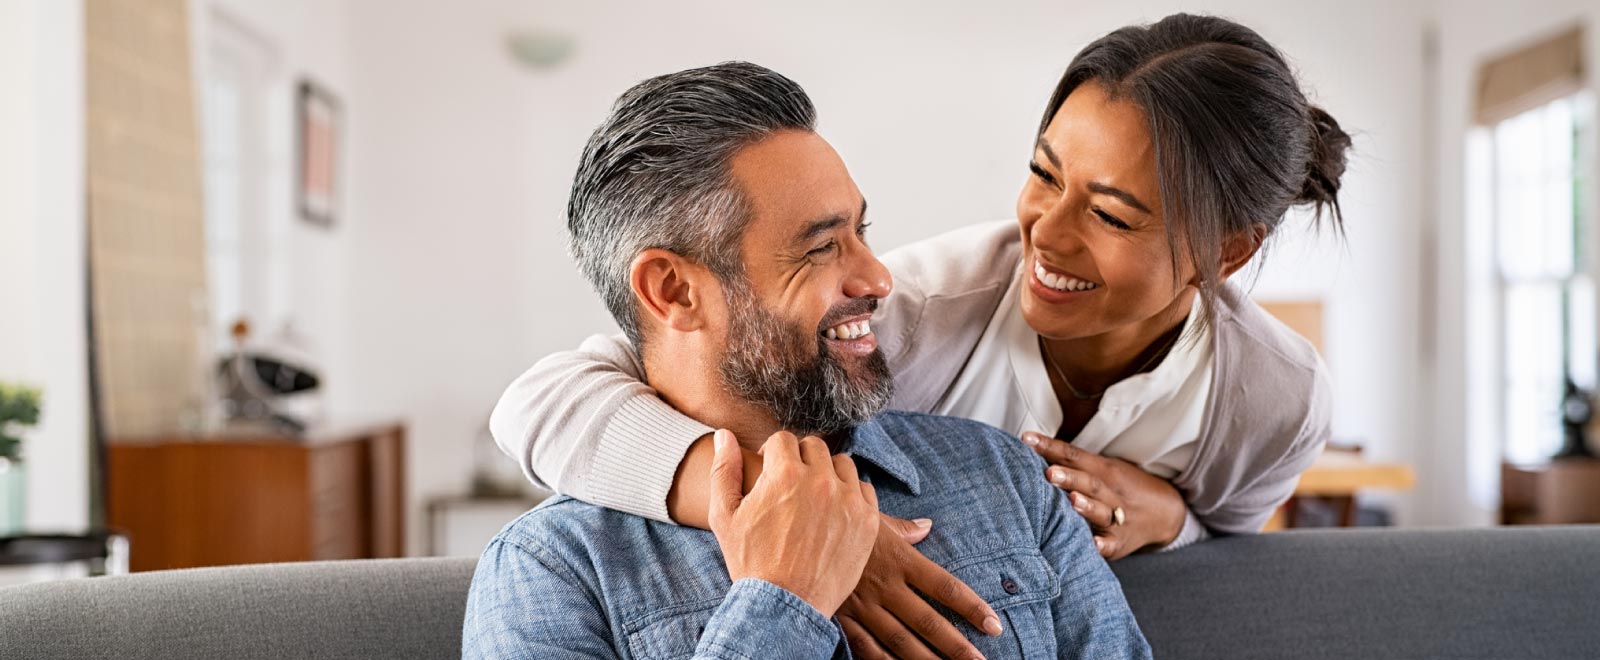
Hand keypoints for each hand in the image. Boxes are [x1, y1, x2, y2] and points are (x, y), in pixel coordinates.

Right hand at [708, 429, 879, 616]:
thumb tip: (724, 435)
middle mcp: (819, 480)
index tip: (771, 471)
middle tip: (792, 485)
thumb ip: (724, 470)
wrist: (784, 606)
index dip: (773, 454)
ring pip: (842, 464)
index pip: (783, 439)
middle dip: (800, 459)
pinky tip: (835, 511)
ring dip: (828, 473)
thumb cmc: (750, 562)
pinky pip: (863, 489)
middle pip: (814, 447)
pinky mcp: (867, 520)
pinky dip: (850, 495)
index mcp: (783, 474)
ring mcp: (847, 500)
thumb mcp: (724, 516)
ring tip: (814, 496)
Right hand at [837, 515, 1003, 659]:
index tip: (993, 624)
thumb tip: (928, 526)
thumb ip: (904, 527)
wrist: (793, 529)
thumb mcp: (872, 516)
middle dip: (957, 646)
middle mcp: (885, 586)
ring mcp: (863, 605)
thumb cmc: (836, 518)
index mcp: (899, 559)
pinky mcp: (842, 617)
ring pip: (901, 640)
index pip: (944, 586)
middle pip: (928, 621)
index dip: (971, 607)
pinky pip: (866, 647)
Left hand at [1022, 432, 1186, 559]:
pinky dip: (1103, 544)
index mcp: (1103, 470)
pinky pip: (1111, 543)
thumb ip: (1071, 462)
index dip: (1050, 447)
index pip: (1074, 455)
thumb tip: (1030, 447)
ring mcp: (1118, 517)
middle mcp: (1111, 492)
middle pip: (1089, 482)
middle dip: (1069, 478)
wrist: (1165, 513)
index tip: (1026, 440)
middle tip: (1049, 473)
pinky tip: (1093, 544)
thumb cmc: (1120, 488)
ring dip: (1087, 506)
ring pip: (1102, 511)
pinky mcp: (1120, 542)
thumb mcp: (1102, 469)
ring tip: (1072, 501)